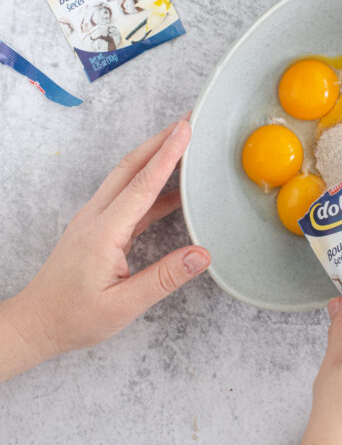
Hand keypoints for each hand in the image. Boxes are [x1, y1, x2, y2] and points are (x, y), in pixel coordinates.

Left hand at [3, 118, 209, 371]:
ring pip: (126, 176)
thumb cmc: (75, 318)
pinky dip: (151, 183)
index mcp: (103, 232)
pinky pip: (127, 195)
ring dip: (154, 155)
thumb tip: (201, 255)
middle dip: (161, 140)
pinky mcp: (97, 227)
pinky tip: (172, 189)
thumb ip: (164, 278)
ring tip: (183, 144)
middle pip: (131, 166)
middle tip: (188, 121)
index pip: (142, 185)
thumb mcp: (123, 306)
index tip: (186, 130)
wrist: (37, 322)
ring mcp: (94, 219)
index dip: (167, 155)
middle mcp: (96, 217)